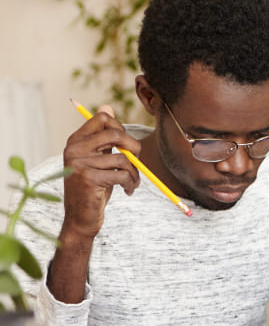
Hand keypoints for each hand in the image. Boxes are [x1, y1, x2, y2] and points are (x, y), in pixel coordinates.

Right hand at [61, 105, 142, 240]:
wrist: (80, 218)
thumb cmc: (94, 188)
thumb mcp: (98, 159)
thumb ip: (103, 137)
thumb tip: (108, 106)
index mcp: (76, 141)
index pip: (102, 118)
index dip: (121, 128)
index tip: (126, 145)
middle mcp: (74, 149)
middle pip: (115, 134)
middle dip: (134, 148)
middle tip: (137, 162)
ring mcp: (80, 163)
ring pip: (123, 159)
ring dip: (135, 174)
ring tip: (132, 183)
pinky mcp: (89, 179)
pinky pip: (122, 174)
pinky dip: (131, 183)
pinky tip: (127, 190)